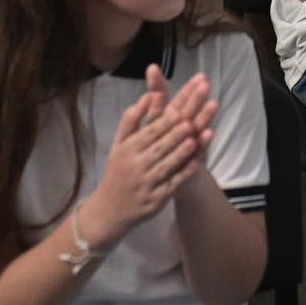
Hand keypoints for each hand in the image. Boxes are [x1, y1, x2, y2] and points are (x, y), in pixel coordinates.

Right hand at [82, 85, 206, 241]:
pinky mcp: (155, 200)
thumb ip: (132, 119)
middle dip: (174, 135)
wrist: (109, 209)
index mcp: (127, 150)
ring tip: (194, 139)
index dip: (164, 123)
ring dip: (180, 153)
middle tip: (190, 122)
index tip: (179, 111)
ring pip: (165, 166)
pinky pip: (171, 185)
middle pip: (158, 148)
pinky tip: (195, 164)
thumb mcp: (119, 144)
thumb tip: (147, 95)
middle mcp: (135, 167)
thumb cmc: (118, 170)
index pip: (148, 134)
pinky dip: (183, 175)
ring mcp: (146, 185)